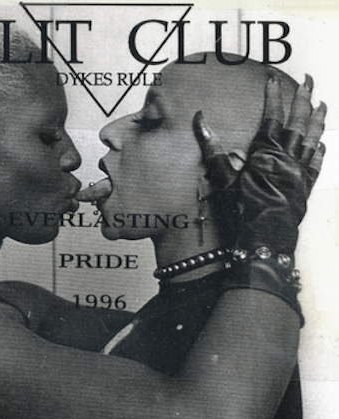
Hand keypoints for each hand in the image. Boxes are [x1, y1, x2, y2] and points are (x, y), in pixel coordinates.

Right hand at [193, 73, 325, 255]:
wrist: (265, 234)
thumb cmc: (243, 207)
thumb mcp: (222, 177)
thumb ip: (212, 148)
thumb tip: (200, 120)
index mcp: (266, 152)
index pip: (271, 116)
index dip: (272, 96)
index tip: (273, 79)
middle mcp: (287, 157)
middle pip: (298, 122)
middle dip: (303, 98)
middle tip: (309, 80)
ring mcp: (299, 171)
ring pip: (312, 139)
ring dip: (317, 119)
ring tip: (322, 103)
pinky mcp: (305, 187)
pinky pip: (316, 165)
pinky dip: (319, 153)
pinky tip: (322, 145)